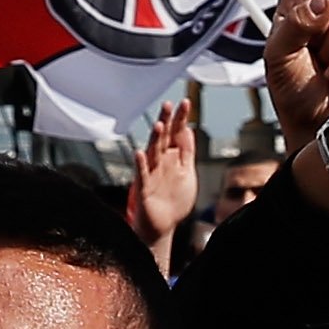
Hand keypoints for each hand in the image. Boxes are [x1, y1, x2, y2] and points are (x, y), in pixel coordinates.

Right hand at [126, 97, 200, 250]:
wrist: (163, 226)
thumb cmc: (174, 200)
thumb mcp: (187, 172)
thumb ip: (187, 151)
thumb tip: (189, 129)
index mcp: (172, 157)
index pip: (176, 133)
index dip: (180, 118)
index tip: (185, 102)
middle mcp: (161, 162)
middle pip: (163, 138)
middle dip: (166, 121)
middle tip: (168, 104)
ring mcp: (151, 174)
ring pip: (152, 153)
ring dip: (155, 139)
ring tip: (160, 125)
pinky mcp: (144, 188)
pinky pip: (142, 175)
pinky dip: (140, 164)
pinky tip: (140, 153)